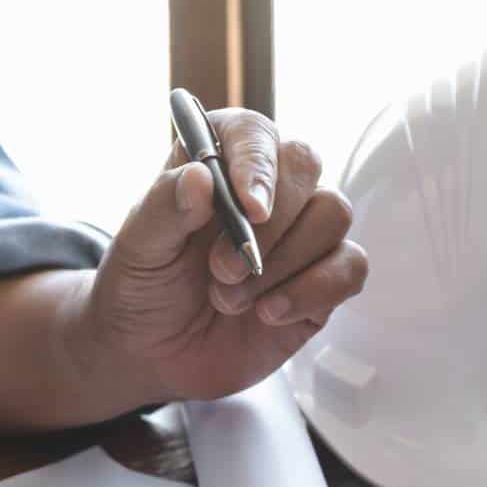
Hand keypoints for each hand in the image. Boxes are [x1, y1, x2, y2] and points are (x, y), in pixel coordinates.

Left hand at [83, 108, 367, 404]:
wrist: (151, 354)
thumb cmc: (141, 287)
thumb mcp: (136, 250)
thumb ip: (163, 209)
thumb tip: (200, 175)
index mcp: (217, 161)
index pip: (253, 132)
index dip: (257, 164)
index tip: (249, 208)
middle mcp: (267, 187)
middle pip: (305, 164)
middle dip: (268, 225)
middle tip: (221, 269)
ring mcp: (299, 230)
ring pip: (333, 213)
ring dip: (282, 263)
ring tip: (227, 299)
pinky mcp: (322, 277)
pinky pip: (350, 267)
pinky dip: (313, 291)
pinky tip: (269, 314)